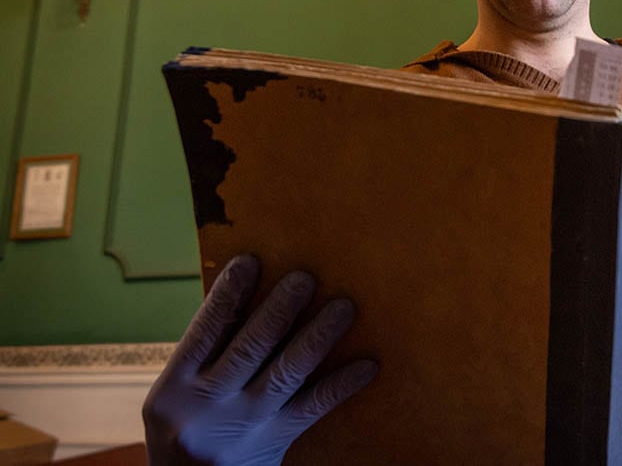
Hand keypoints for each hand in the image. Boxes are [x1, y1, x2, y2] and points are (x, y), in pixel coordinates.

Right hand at [143, 254, 377, 464]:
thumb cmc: (189, 430)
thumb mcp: (177, 398)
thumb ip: (206, 357)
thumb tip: (251, 297)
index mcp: (171, 390)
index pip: (203, 332)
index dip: (228, 295)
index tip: (251, 261)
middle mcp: (203, 408)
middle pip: (249, 348)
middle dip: (280, 309)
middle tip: (306, 277)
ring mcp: (241, 428)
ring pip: (285, 374)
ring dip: (317, 337)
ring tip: (343, 308)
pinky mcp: (273, 445)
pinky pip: (312, 409)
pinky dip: (341, 385)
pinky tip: (367, 364)